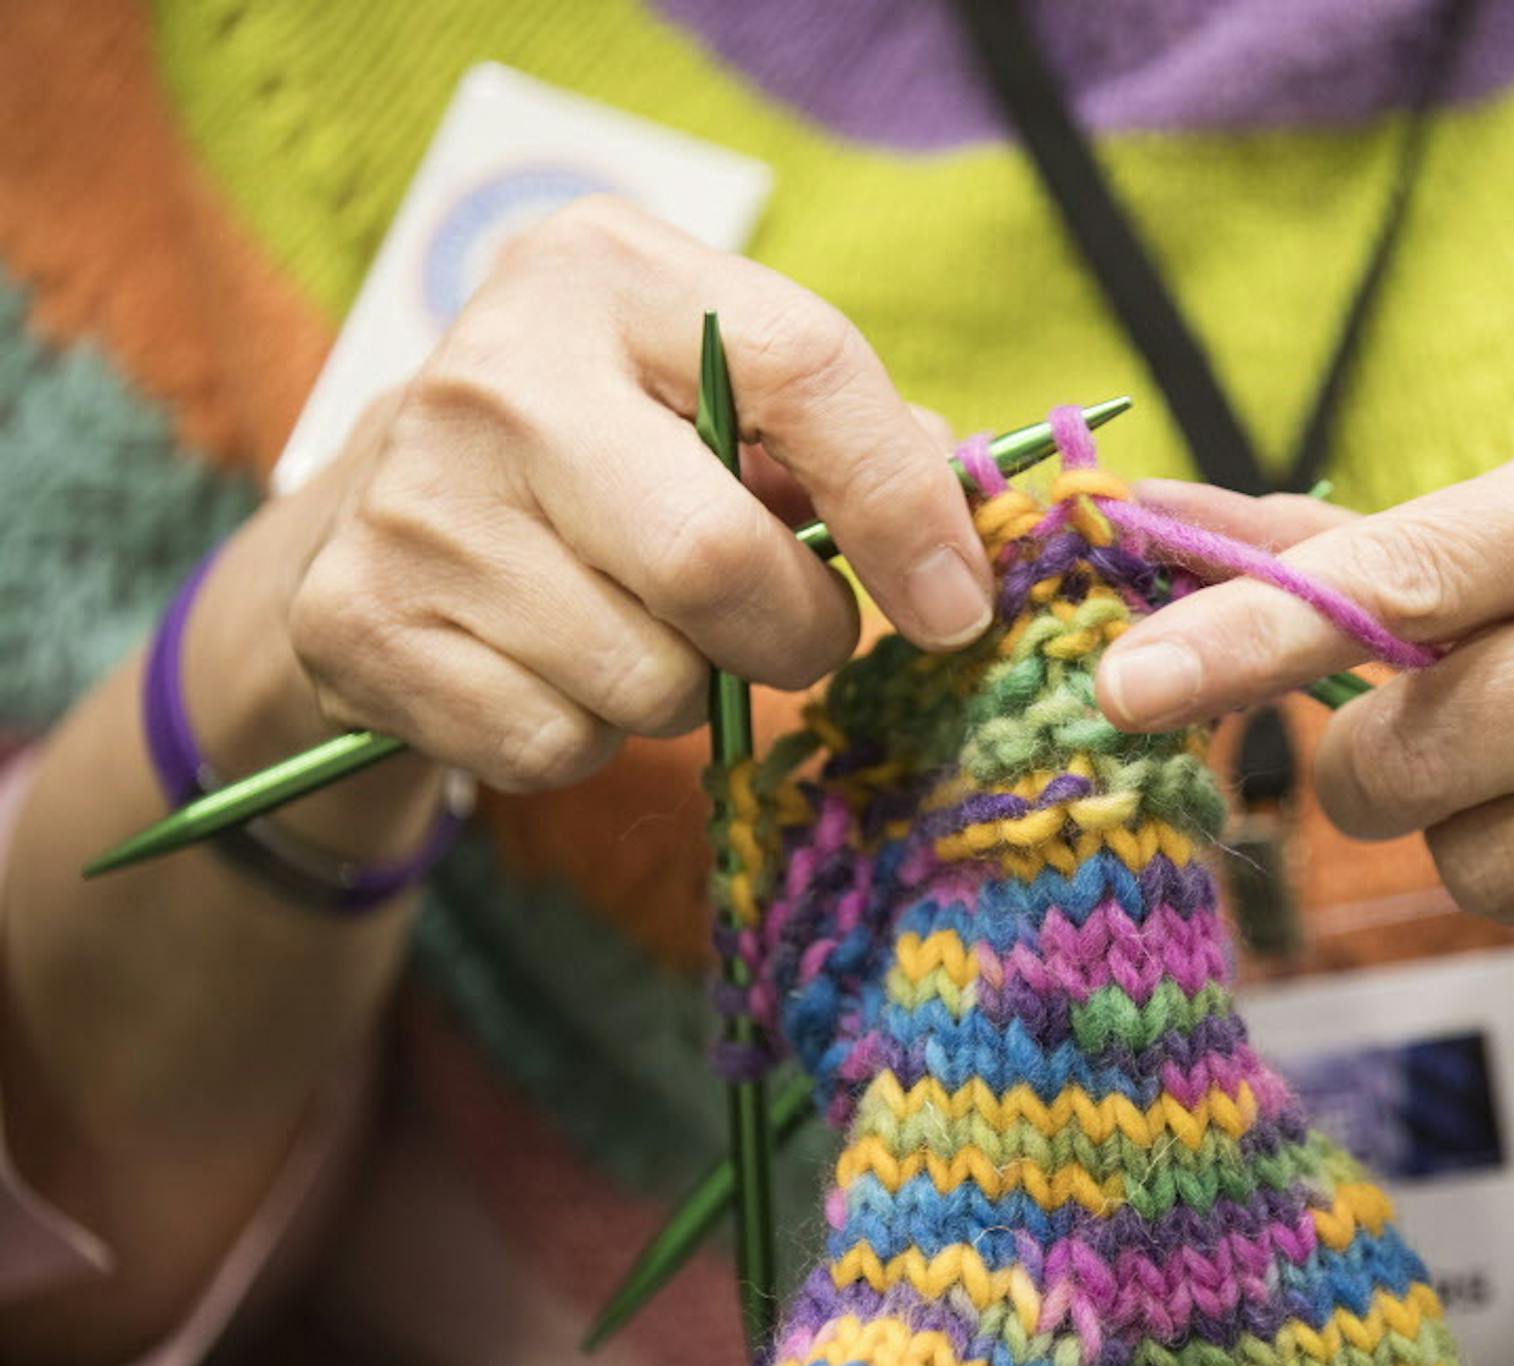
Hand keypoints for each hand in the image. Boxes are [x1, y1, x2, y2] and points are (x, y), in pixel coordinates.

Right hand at [270, 196, 989, 793]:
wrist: (385, 503)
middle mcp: (494, 371)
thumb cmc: (613, 445)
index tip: (955, 607)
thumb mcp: (717, 391)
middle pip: (716, 561)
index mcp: (608, 273)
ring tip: (641, 630)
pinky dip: (587, 739)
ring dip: (686, 694)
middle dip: (797, 636)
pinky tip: (552, 669)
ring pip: (645, 681)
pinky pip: (555, 746)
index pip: (805, 369)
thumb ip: (847, 438)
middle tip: (796, 637)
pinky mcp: (358, 625)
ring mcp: (413, 501)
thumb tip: (955, 543)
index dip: (904, 504)